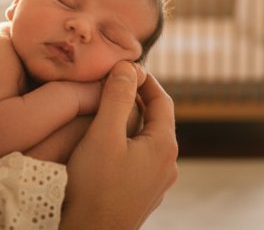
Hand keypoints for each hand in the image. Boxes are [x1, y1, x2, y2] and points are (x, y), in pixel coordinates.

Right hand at [61, 61, 177, 229]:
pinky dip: (125, 146)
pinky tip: (103, 148)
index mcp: (164, 146)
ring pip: (145, 142)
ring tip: (102, 114)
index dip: (144, 79)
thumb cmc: (95, 188)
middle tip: (108, 87)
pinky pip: (138, 161)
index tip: (123, 68)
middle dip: (134, 101)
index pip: (162, 100)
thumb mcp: (104, 135)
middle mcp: (168, 165)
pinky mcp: (142, 196)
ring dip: (128, 124)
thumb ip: (117, 98)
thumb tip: (128, 66)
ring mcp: (156, 184)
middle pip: (155, 120)